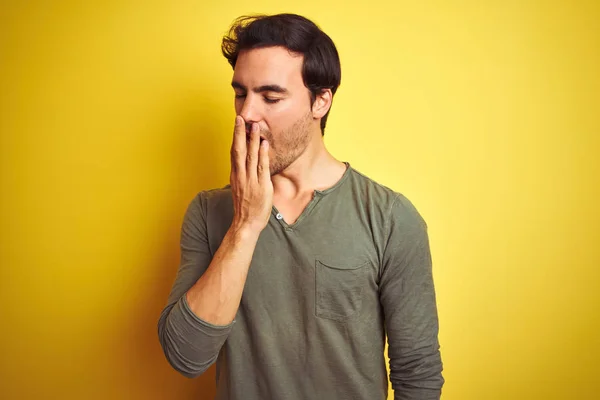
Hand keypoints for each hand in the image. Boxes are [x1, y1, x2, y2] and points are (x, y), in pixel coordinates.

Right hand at [229, 116, 272, 234]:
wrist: (246, 223)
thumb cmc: (245, 207)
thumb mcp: (241, 188)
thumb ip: (244, 175)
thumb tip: (248, 164)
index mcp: (236, 175)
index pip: (234, 152)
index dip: (235, 137)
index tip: (237, 123)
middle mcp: (241, 176)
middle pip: (239, 150)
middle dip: (239, 133)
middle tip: (240, 118)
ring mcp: (251, 181)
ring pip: (250, 156)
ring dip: (252, 140)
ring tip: (254, 125)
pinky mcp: (261, 186)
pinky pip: (262, 167)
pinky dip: (263, 155)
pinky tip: (264, 143)